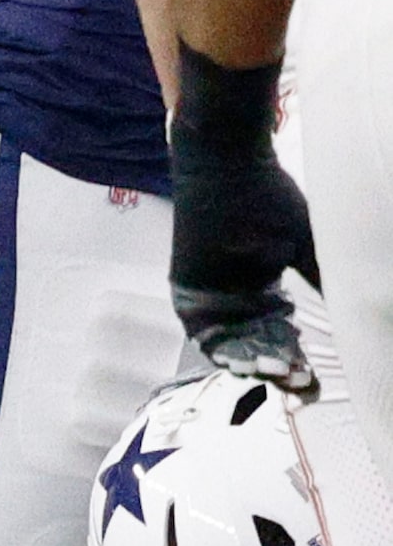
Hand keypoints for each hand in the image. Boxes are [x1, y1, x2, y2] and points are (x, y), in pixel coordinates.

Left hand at [168, 47, 314, 394]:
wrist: (225, 159)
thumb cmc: (270, 195)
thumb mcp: (306, 247)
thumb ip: (327, 283)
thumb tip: (362, 316)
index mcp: (263, 285)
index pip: (281, 335)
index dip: (296, 360)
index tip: (314, 382)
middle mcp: (232, 294)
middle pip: (255, 344)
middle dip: (277, 367)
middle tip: (300, 385)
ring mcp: (206, 291)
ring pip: (230, 342)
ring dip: (253, 361)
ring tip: (280, 374)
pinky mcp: (184, 285)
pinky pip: (200, 327)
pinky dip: (222, 346)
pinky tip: (245, 362)